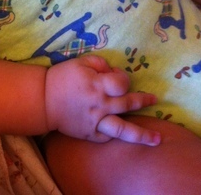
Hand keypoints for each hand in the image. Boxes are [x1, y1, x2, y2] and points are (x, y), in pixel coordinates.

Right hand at [44, 55, 160, 145]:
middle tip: (154, 99)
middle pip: (128, 103)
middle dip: (143, 101)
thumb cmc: (62, 77)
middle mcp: (100, 104)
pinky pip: (107, 136)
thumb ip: (99, 63)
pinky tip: (124, 134)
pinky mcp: (90, 133)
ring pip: (123, 129)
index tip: (117, 76)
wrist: (43, 100)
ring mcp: (96, 121)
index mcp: (97, 84)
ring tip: (158, 139)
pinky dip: (116, 134)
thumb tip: (112, 71)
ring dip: (142, 134)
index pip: (121, 82)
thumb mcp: (79, 62)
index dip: (123, 78)